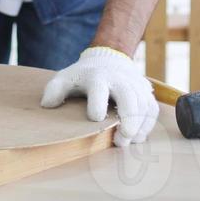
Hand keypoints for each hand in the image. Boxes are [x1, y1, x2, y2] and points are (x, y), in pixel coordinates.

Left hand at [40, 46, 159, 147]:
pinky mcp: (145, 93)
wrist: (109, 59)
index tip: (95, 118)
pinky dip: (148, 125)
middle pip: (129, 97)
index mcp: (97, 77)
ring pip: (144, 105)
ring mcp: (134, 86)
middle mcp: (119, 80)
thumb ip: (54, 90)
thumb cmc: (84, 75)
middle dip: (128, 119)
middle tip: (122, 138)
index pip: (98, 89)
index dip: (97, 104)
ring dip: (138, 126)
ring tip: (128, 141)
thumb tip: (47, 105)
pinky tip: (138, 136)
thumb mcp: (65, 78)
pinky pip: (152, 110)